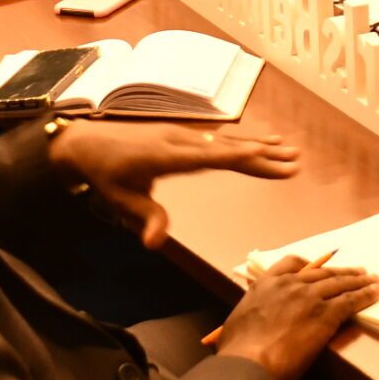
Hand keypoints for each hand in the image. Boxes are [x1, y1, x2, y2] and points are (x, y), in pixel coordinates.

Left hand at [44, 123, 297, 248]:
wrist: (83, 143)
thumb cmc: (103, 174)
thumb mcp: (120, 200)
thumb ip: (145, 218)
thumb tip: (156, 245)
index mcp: (169, 155)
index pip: (217, 157)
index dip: (249, 160)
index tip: (276, 163)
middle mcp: (181, 140)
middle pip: (229, 147)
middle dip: (263, 154)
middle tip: (295, 158)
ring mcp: (182, 134)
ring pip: (226, 140)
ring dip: (257, 145)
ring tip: (287, 147)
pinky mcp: (180, 135)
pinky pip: (216, 138)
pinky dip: (240, 140)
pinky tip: (255, 142)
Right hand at [211, 257, 378, 379]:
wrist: (249, 363)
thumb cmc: (238, 351)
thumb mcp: (238, 321)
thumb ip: (252, 314)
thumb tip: (253, 323)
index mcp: (266, 284)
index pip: (291, 263)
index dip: (311, 264)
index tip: (321, 266)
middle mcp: (290, 285)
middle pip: (323, 272)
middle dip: (342, 272)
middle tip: (358, 272)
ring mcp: (309, 298)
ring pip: (339, 283)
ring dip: (359, 281)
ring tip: (372, 280)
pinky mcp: (325, 315)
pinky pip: (350, 301)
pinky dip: (364, 296)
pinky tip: (374, 294)